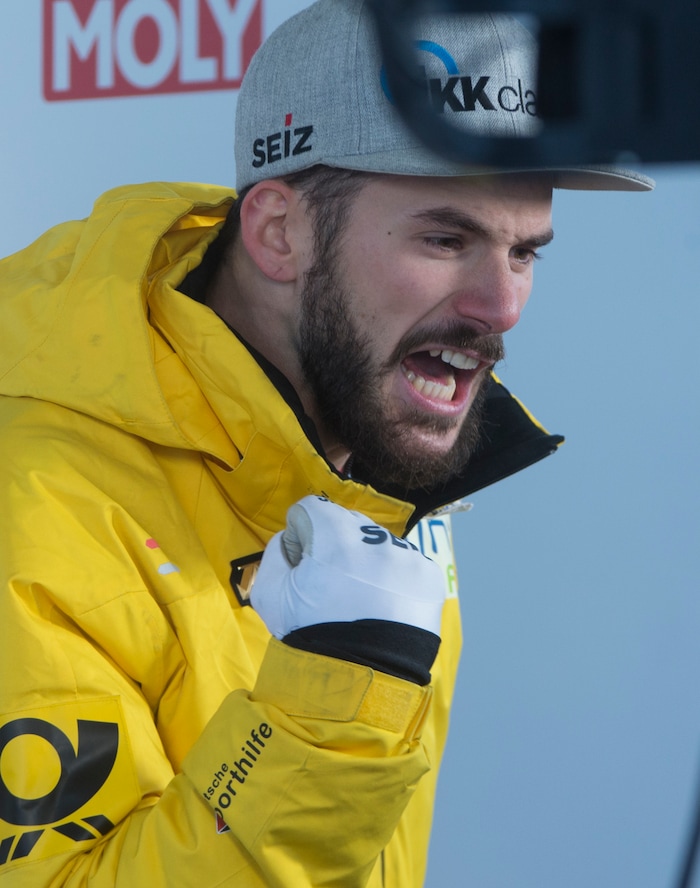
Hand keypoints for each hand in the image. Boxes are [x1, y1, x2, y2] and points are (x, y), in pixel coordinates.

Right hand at [250, 496, 445, 638]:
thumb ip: (274, 552)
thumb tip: (289, 540)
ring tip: (359, 602)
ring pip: (378, 544)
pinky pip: (405, 565)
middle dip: (334, 546)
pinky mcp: (428, 576)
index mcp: (332, 532)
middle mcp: (373, 535)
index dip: (300, 536)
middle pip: (346, 524)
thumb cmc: (311, 635)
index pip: (310, 509)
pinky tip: (383, 608)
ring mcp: (405, 554)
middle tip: (330, 587)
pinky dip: (393, 581)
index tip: (302, 565)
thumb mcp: (270, 595)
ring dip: (366, 562)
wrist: (362, 680)